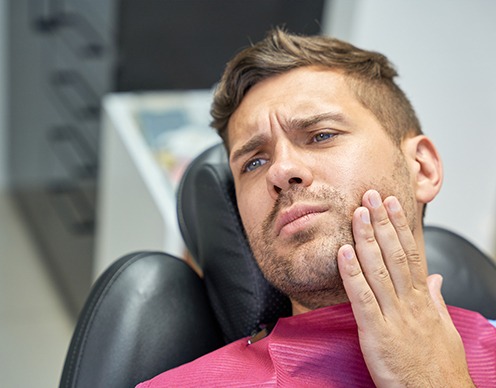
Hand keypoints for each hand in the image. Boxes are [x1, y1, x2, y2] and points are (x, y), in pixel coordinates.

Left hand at [337, 190, 472, 386]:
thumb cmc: (438, 367)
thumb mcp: (443, 329)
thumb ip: (435, 300)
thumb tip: (433, 279)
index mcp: (422, 300)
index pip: (411, 253)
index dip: (399, 226)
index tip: (391, 204)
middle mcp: (409, 302)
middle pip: (394, 254)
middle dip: (381, 223)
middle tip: (370, 196)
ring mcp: (393, 316)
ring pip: (378, 269)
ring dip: (365, 239)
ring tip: (357, 213)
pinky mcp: (376, 333)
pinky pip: (362, 298)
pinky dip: (352, 274)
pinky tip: (343, 253)